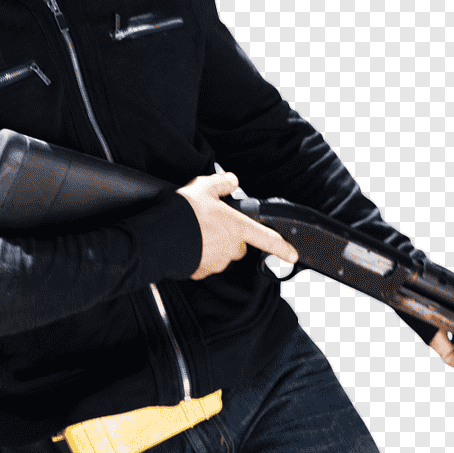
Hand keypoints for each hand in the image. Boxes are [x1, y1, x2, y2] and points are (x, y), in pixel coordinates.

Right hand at [177, 172, 299, 279]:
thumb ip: (222, 183)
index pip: (266, 238)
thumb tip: (232, 180)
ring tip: (196, 230)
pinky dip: (199, 255)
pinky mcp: (200, 271)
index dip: (282, 247)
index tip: (293, 255)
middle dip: (230, 235)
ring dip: (213, 244)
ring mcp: (216, 262)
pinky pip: (205, 263)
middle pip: (239, 244)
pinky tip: (188, 243)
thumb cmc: (185, 213)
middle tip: (213, 222)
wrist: (160, 237)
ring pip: (222, 253)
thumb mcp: (204, 186)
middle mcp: (230, 248)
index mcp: (238, 227)